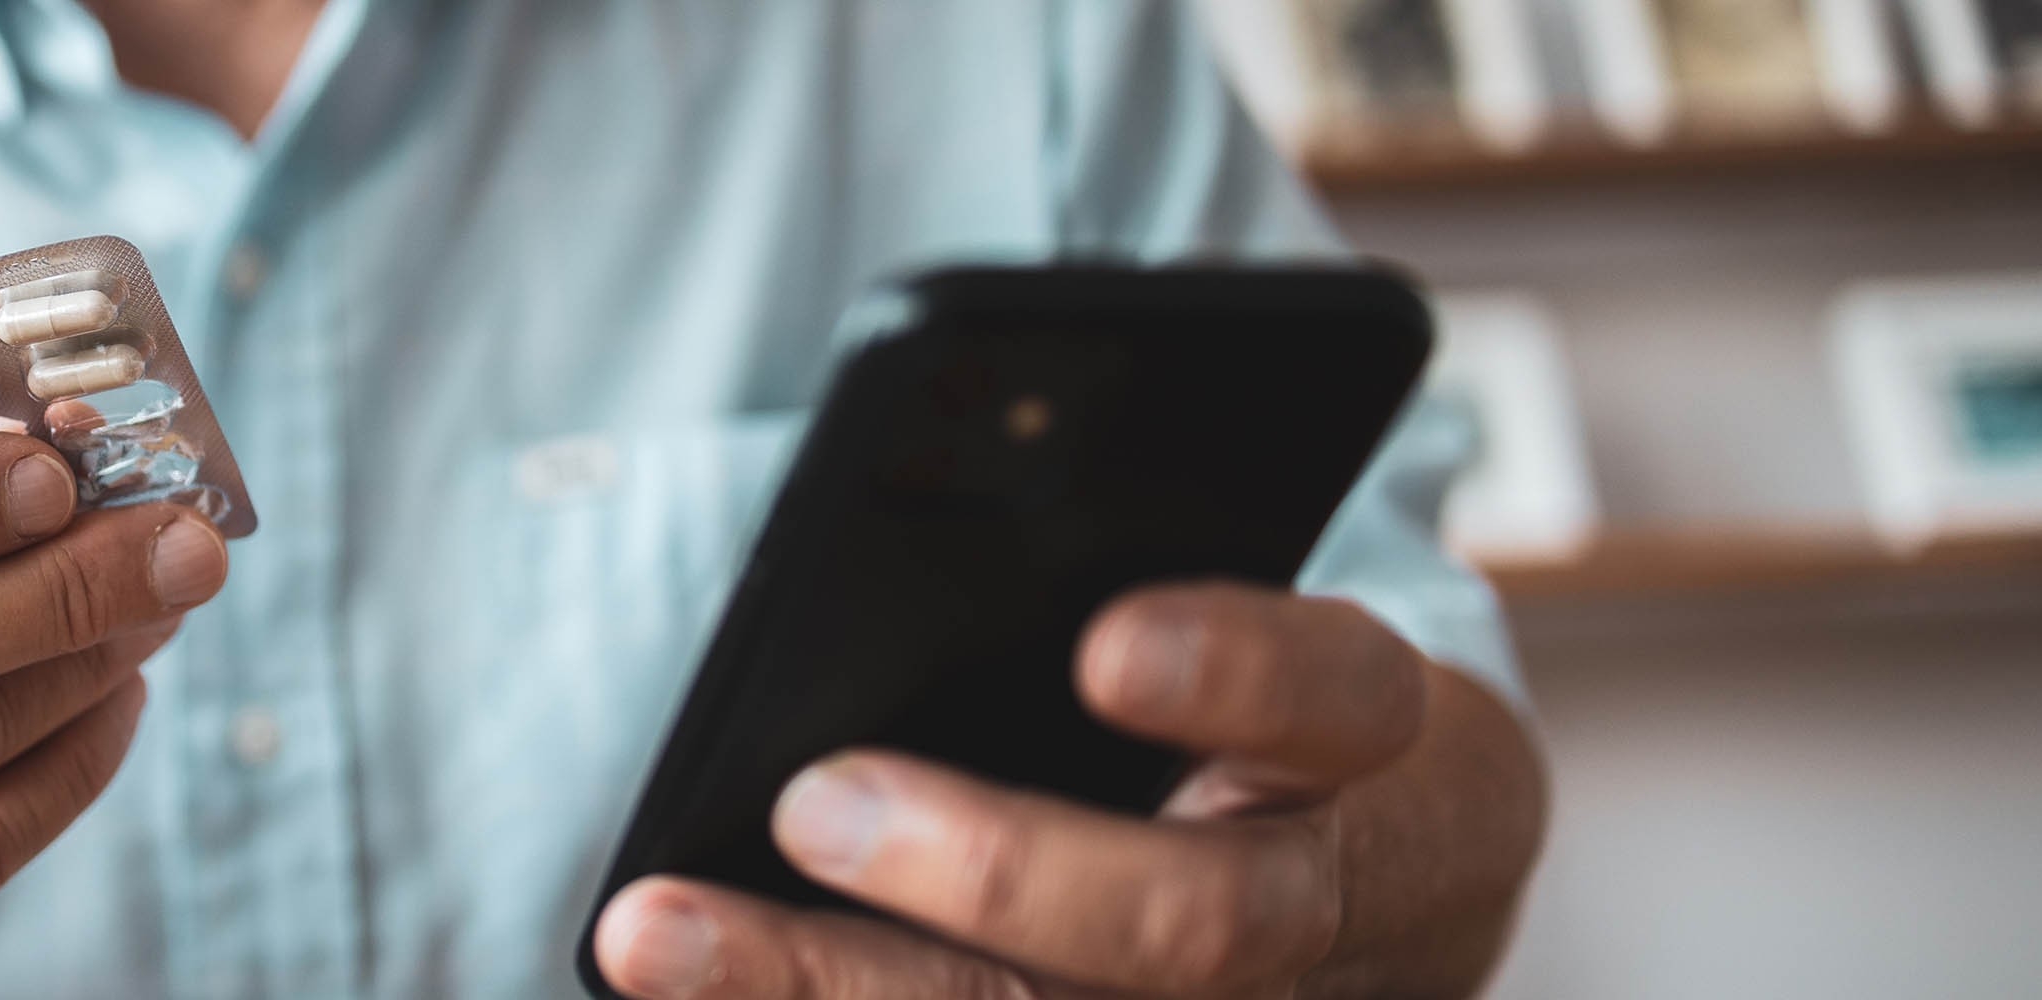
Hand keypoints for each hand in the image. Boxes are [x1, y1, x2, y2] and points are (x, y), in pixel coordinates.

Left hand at [594, 582, 1526, 998]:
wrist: (1376, 885)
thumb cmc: (1256, 699)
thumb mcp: (1236, 611)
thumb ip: (1119, 558)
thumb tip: (924, 465)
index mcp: (1385, 744)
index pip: (1340, 699)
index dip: (1237, 670)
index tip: (1103, 642)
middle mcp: (1325, 918)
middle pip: (1195, 928)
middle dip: (998, 872)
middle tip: (815, 800)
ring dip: (826, 987)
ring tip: (656, 933)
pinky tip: (681, 975)